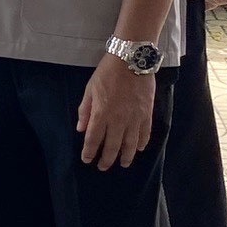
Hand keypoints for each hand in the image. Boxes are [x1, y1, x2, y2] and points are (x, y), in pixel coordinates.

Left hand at [76, 54, 155, 170]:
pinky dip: (142, 143)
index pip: (93, 139)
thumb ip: (85, 110)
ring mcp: (134, 118)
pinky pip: (145, 133)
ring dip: (126, 156)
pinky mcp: (146, 113)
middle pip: (112, 146)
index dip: (89, 152)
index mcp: (101, 113)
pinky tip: (138, 149)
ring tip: (123, 164)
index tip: (87, 160)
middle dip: (106, 159)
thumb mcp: (90, 89)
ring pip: (130, 144)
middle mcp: (118, 120)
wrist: (131, 59)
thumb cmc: (107, 72)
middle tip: (103, 167)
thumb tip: (80, 129)